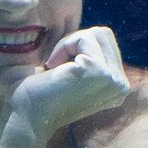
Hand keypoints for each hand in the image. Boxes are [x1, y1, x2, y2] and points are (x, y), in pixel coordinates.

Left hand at [7, 26, 127, 134]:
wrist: (26, 116)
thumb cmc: (39, 93)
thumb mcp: (73, 70)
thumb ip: (89, 55)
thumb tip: (98, 31)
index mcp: (117, 86)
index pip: (106, 43)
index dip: (77, 48)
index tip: (61, 72)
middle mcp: (121, 86)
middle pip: (104, 34)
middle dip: (75, 42)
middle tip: (57, 68)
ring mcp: (114, 80)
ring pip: (97, 33)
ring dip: (69, 44)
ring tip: (56, 68)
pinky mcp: (100, 72)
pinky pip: (84, 37)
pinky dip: (63, 46)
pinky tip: (53, 69)